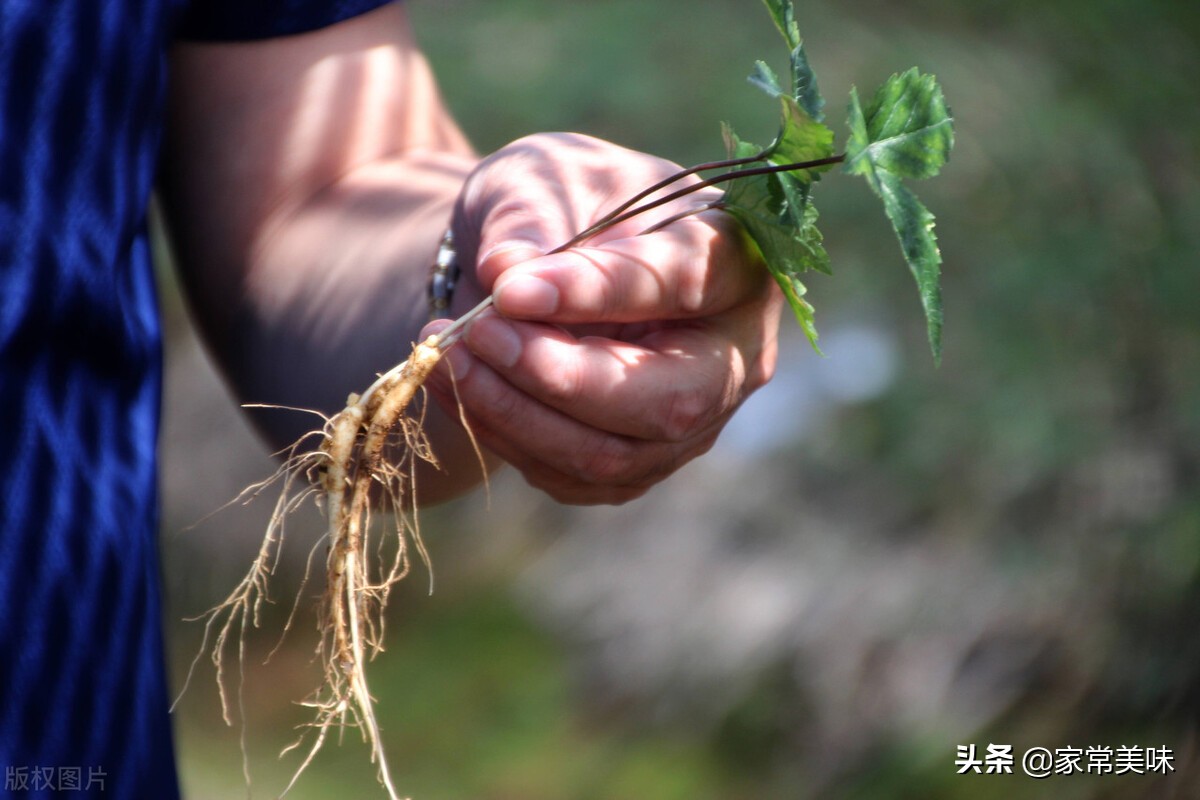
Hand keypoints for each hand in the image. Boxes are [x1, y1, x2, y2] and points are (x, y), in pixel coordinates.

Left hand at [422, 133, 782, 504]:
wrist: (539, 263)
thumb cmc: (559, 202)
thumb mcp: (539, 177)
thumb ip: (528, 218)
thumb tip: (506, 275)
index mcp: (733, 256)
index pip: (680, 281)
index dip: (596, 291)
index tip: (508, 290)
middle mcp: (733, 353)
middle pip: (668, 400)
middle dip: (559, 378)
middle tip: (474, 334)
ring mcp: (694, 421)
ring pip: (614, 454)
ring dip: (517, 412)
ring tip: (444, 353)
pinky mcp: (639, 461)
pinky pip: (574, 478)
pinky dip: (506, 437)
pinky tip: (459, 385)